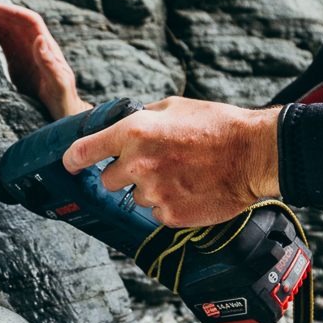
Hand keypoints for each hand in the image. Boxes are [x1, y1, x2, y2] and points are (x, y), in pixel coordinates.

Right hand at [0, 1, 88, 119]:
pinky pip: (3, 42)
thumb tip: (40, 39)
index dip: (13, 12)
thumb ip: (50, 63)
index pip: (30, 21)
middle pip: (15, 22)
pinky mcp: (16, 62)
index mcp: (47, 47)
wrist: (62, 113)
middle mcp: (35, 45)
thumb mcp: (59, 83)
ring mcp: (25, 52)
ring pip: (7, 29)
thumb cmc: (64, 99)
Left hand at [62, 97, 282, 226]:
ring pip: (136, 197)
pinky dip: (169, 204)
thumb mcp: (174, 107)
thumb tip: (122, 127)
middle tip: (154, 164)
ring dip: (151, 189)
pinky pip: (157, 212)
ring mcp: (153, 192)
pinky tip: (190, 189)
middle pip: (109, 180)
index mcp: (134, 132)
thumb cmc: (217, 126)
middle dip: (125, 174)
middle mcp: (138, 164)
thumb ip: (142, 118)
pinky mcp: (170, 215)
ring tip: (181, 175)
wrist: (252, 154)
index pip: (83, 151)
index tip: (69, 164)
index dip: (73, 159)